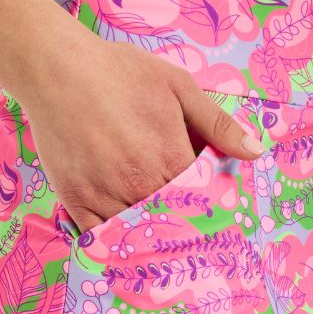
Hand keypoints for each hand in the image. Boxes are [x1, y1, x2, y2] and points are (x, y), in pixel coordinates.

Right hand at [16, 32, 265, 233]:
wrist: (57, 68)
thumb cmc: (119, 73)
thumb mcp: (178, 87)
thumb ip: (217, 124)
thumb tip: (255, 152)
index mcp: (170, 158)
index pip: (201, 203)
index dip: (209, 210)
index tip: (215, 220)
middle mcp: (139, 183)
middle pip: (172, 224)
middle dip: (183, 230)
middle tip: (191, 239)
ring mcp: (105, 195)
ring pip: (137, 235)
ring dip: (151, 240)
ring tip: (162, 245)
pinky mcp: (76, 201)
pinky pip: (100, 238)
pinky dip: (114, 244)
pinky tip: (125, 244)